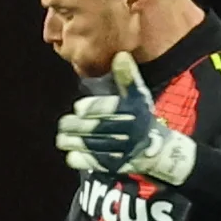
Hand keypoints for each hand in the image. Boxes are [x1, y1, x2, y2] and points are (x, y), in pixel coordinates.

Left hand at [56, 50, 195, 183]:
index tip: (78, 108)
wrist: (158, 150)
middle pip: (99, 128)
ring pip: (96, 146)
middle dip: (78, 126)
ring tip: (62, 138)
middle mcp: (130, 131)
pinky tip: (70, 155)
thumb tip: (120, 55)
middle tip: (64, 123)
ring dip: (76, 143)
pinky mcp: (119, 166)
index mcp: (135, 112)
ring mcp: (124, 150)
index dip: (93, 108)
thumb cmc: (142, 117)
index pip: (111, 109)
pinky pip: (98, 164)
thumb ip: (127, 77)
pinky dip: (83, 160)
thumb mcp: (138, 96)